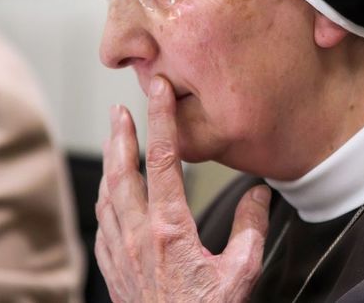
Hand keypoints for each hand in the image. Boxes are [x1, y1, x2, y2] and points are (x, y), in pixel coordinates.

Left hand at [95, 76, 269, 301]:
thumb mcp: (241, 270)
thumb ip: (251, 227)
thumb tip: (259, 193)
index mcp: (170, 230)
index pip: (165, 161)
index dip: (162, 121)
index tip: (158, 93)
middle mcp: (139, 236)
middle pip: (123, 173)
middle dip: (122, 136)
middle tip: (120, 109)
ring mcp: (121, 253)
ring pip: (108, 196)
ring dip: (110, 164)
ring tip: (114, 141)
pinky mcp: (113, 270)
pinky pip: (103, 225)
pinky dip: (106, 199)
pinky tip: (111, 194)